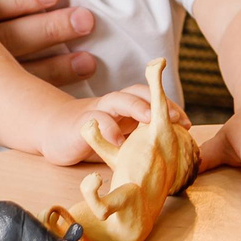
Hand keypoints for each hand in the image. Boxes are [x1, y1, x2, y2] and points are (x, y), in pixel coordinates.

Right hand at [45, 86, 185, 163]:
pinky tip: (118, 141)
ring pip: (116, 100)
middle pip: (137, 93)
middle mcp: (112, 104)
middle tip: (176, 117)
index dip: (170, 106)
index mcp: (125, 107)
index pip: (151, 98)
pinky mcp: (78, 124)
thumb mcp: (121, 134)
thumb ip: (141, 135)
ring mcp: (95, 111)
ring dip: (135, 106)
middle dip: (158, 102)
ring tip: (151, 118)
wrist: (52, 131)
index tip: (187, 124)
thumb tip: (174, 147)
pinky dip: (106, 129)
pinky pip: (93, 122)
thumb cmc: (94, 134)